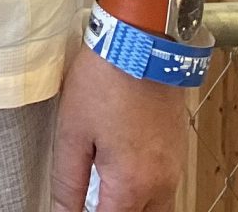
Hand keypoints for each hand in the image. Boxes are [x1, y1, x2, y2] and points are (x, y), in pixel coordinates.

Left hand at [51, 44, 191, 211]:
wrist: (142, 42)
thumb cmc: (105, 80)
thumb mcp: (72, 132)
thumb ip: (67, 182)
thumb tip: (59, 211)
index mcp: (131, 184)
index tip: (71, 208)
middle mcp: (160, 183)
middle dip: (113, 211)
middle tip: (89, 198)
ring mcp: (174, 168)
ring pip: (157, 210)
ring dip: (132, 207)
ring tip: (104, 193)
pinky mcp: (177, 152)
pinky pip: (166, 189)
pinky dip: (146, 194)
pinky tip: (124, 177)